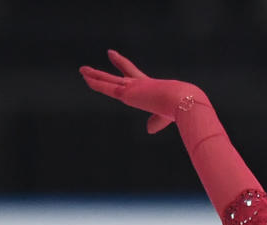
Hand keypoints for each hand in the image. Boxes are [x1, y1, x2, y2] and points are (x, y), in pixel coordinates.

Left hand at [79, 50, 206, 133]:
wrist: (184, 102)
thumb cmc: (181, 111)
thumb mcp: (166, 118)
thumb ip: (156, 122)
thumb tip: (148, 130)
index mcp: (151, 89)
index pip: (138, 77)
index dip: (130, 70)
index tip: (125, 62)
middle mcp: (141, 85)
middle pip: (124, 73)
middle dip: (117, 63)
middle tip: (110, 53)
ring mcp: (133, 87)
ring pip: (109, 80)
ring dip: (95, 75)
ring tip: (82, 70)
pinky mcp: (127, 93)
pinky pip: (106, 86)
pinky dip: (95, 82)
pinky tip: (85, 76)